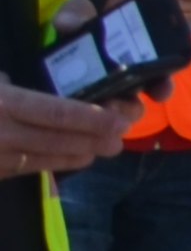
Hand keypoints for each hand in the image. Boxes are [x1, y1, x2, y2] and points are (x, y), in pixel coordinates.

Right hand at [0, 90, 131, 175]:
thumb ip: (11, 83)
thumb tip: (41, 83)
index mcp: (5, 104)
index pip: (57, 113)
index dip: (92, 120)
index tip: (120, 123)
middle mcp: (4, 132)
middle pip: (57, 139)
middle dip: (93, 140)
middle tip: (119, 141)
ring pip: (45, 157)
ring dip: (80, 154)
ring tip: (108, 148)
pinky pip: (29, 168)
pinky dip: (57, 163)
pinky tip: (79, 158)